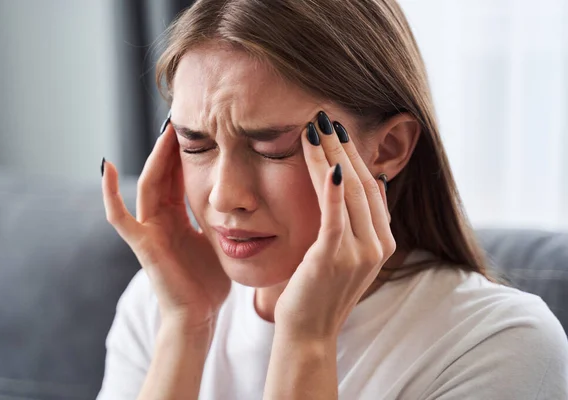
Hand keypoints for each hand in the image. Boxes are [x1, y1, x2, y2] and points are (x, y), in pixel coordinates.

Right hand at [101, 114, 230, 332]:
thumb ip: (219, 220)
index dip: (184, 154)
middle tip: (183, 119)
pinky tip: (105, 166)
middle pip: (162, 176)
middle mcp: (160, 220)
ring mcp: (148, 231)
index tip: (198, 129)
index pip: (178, 178)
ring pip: (147, 186)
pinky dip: (109, 193)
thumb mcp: (218, 242)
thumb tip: (240, 201)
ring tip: (165, 131)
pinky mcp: (142, 244)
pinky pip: (120, 216)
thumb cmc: (208, 284)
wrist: (198, 316)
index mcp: (177, 219)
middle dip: (171, 148)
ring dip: (155, 158)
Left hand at [274, 112, 395, 340]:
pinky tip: (326, 163)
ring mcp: (360, 252)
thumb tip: (369, 180)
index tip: (337, 130)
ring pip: (348, 192)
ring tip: (316, 128)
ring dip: (331, 156)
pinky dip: (331, 187)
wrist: (309, 332)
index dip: (354, 155)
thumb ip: (359, 221)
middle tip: (325, 117)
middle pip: (361, 183)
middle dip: (341, 147)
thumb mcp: (347, 253)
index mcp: (382, 241)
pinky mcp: (335, 257)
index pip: (369, 187)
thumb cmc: (320, 291)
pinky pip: (335, 215)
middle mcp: (378, 244)